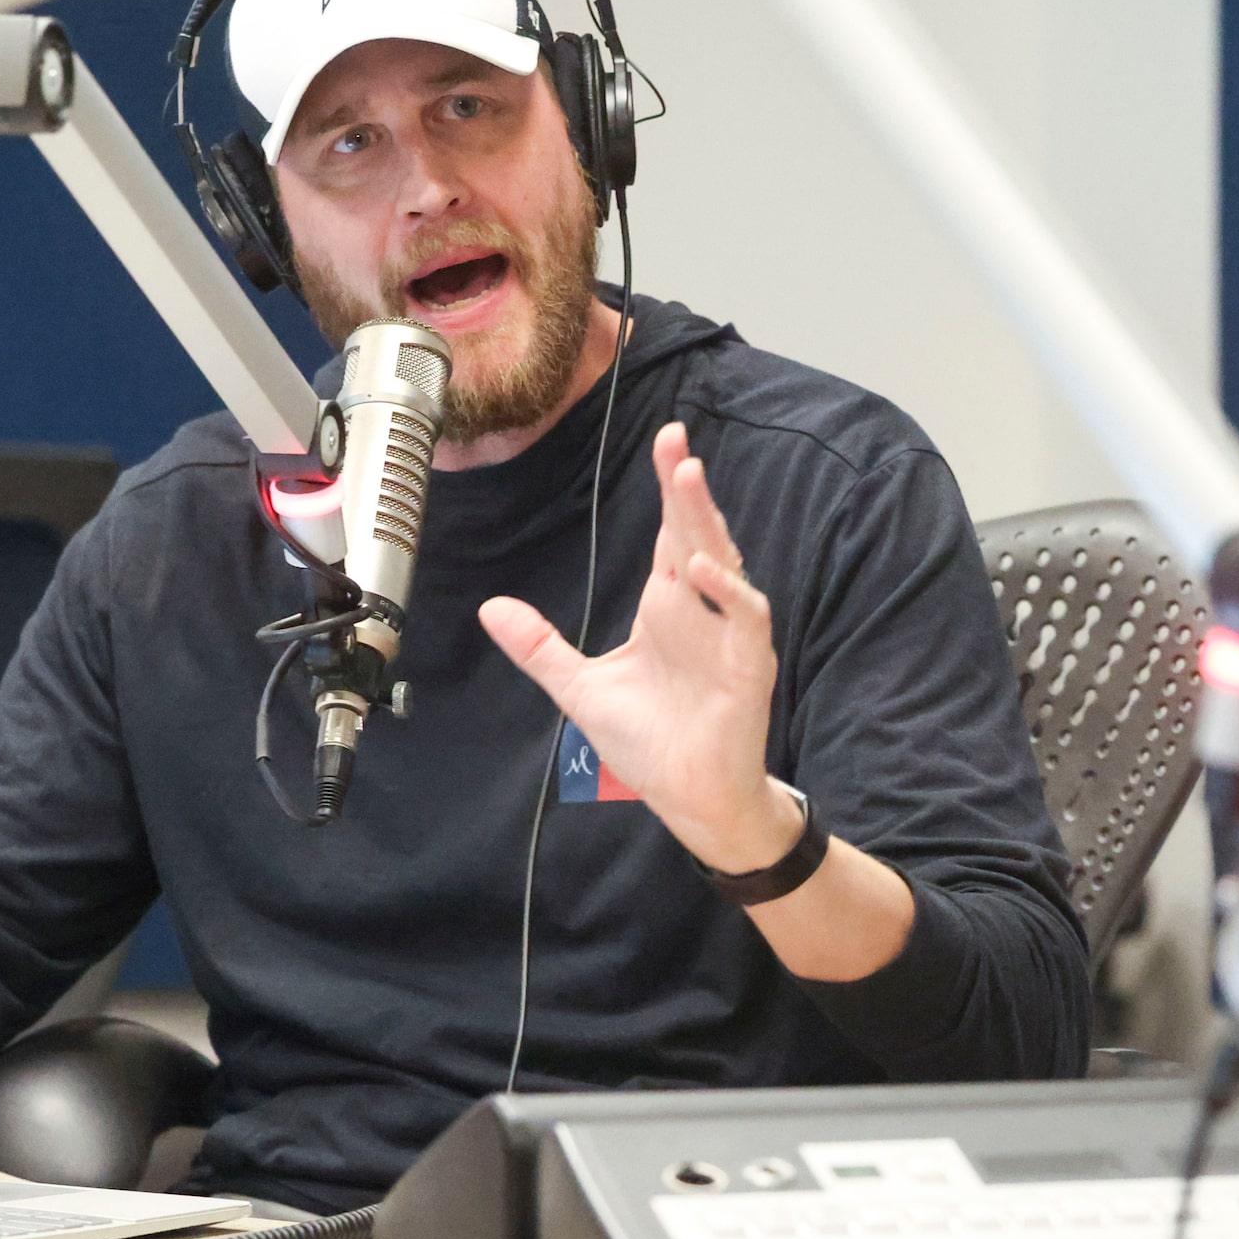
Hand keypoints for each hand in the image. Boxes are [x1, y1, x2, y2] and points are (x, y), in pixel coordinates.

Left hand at [480, 421, 795, 871]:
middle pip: (696, 534)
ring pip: (723, 563)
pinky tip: (702, 567)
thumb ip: (540, 647)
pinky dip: (727, 590)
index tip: (667, 442)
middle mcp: (700, 611)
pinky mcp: (748, 665)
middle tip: (676, 441)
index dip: (668, 488)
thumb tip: (490, 608)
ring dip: (707, 522)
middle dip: (686, 488)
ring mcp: (728, 635)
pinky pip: (744, 617)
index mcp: (668, 607)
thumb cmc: (652, 741)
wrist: (690, 797)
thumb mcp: (581, 689)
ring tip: (688, 478)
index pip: (668, 535)